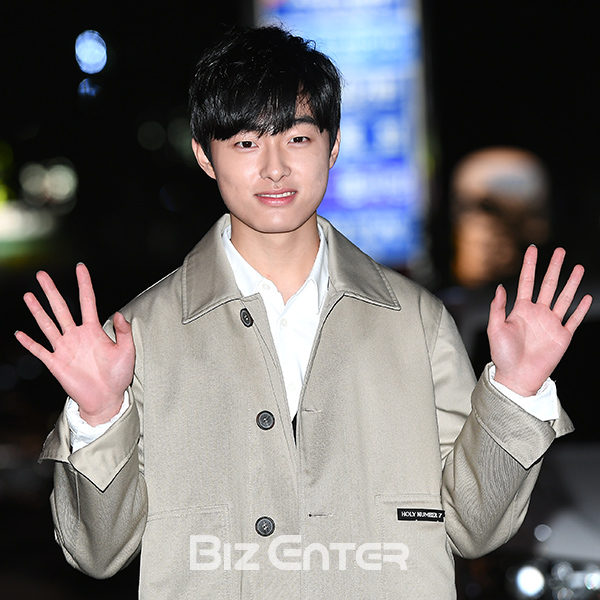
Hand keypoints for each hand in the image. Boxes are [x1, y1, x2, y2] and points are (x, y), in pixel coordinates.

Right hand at [15, 263, 134, 425]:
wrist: (107, 398)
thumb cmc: (118, 375)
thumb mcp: (127, 351)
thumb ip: (124, 332)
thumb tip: (120, 313)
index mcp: (94, 330)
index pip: (87, 301)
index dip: (84, 284)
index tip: (80, 267)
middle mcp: (77, 335)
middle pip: (61, 308)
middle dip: (51, 291)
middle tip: (41, 274)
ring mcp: (65, 348)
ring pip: (48, 324)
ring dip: (37, 311)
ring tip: (28, 295)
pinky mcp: (56, 363)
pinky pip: (40, 351)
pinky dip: (29, 343)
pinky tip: (19, 333)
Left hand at [488, 245, 592, 396]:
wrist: (516, 377)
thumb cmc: (502, 355)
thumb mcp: (495, 329)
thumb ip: (497, 308)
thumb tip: (500, 287)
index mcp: (520, 310)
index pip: (526, 282)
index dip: (529, 265)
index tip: (532, 249)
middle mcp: (537, 313)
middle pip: (548, 285)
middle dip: (554, 268)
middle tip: (560, 251)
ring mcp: (551, 324)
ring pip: (564, 298)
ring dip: (571, 283)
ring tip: (578, 267)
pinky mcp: (562, 336)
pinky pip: (573, 319)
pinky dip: (581, 308)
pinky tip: (587, 296)